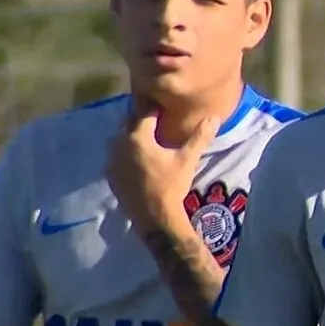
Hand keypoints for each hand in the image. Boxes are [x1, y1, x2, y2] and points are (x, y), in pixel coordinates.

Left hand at [105, 97, 218, 235]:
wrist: (154, 216)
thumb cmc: (171, 185)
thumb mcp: (188, 159)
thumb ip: (200, 136)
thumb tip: (214, 117)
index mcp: (138, 137)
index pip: (146, 114)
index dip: (156, 110)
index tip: (164, 109)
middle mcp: (120, 145)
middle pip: (129, 124)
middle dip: (140, 121)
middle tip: (156, 124)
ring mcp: (112, 161)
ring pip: (119, 140)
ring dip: (130, 137)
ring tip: (146, 142)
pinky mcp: (110, 175)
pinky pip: (115, 157)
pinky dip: (124, 154)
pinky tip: (135, 161)